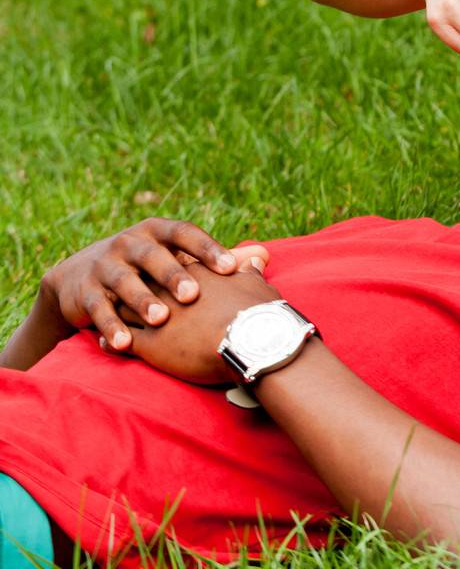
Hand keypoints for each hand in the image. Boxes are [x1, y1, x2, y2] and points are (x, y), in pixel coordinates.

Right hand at [42, 217, 244, 351]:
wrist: (79, 276)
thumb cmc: (144, 268)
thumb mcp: (174, 257)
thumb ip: (216, 260)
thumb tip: (265, 256)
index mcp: (158, 231)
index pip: (185, 233)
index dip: (207, 248)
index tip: (231, 267)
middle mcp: (131, 242)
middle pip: (154, 255)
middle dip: (174, 274)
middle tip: (194, 294)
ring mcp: (105, 265)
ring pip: (125, 281)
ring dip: (142, 300)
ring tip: (160, 319)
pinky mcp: (84, 291)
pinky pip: (99, 309)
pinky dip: (110, 326)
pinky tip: (123, 343)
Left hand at [119, 262, 280, 383]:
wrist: (249, 341)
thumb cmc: (256, 312)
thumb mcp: (255, 284)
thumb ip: (250, 269)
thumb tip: (256, 257)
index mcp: (193, 273)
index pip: (171, 266)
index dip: (163, 271)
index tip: (156, 272)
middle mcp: (170, 290)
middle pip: (142, 282)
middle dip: (132, 286)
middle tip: (122, 290)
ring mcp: (157, 316)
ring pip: (126, 308)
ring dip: (117, 312)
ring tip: (109, 315)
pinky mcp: (151, 345)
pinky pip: (123, 340)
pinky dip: (112, 339)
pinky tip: (106, 342)